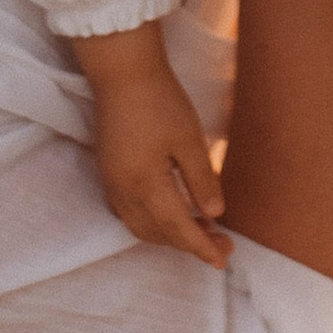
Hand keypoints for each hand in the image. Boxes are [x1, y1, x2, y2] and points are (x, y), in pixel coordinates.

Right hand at [75, 25, 231, 265]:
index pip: (177, 228)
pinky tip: (171, 214)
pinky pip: (129, 213)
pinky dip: (152, 223)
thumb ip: (202, 180)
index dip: (201, 247)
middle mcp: (123, 191)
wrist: (122, 73)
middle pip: (158, 233)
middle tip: (222, 243)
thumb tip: (215, 214)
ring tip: (201, 230)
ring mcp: (112, 183)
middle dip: (189, 244)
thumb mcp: (189, 140)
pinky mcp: (109, 173)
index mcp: (145, 184)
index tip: (223, 259)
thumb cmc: (159, 101)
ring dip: (170, 236)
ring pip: (141, 227)